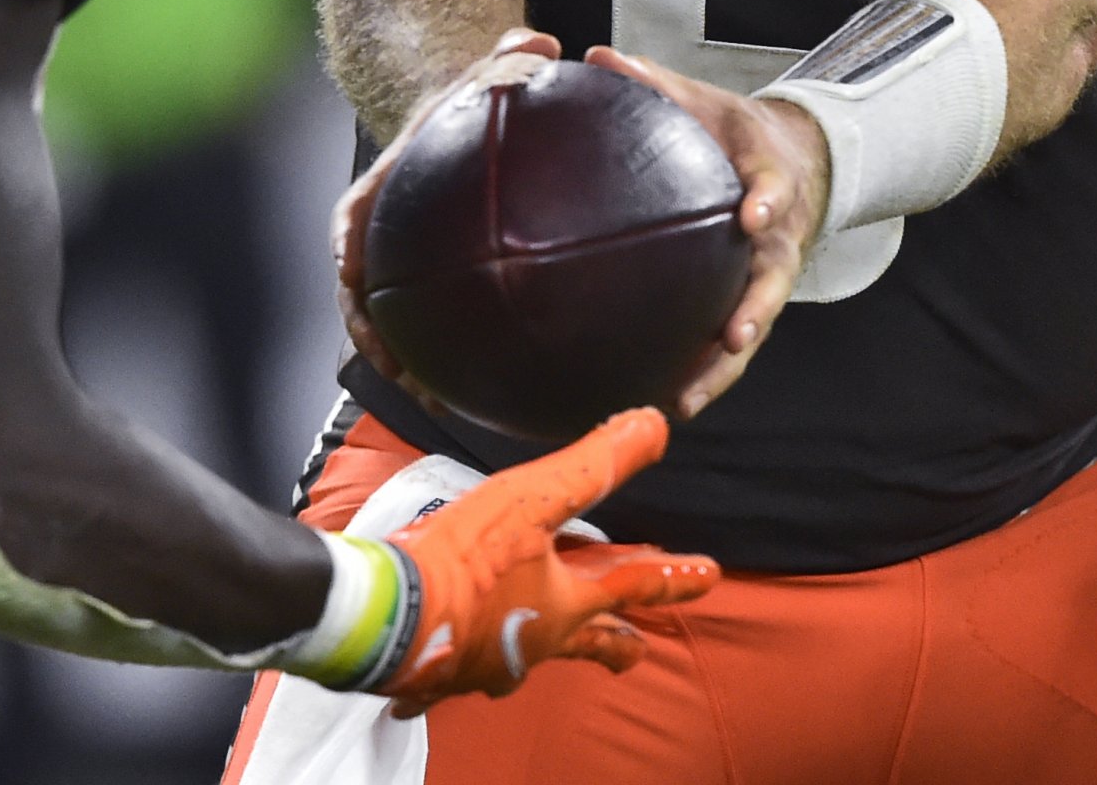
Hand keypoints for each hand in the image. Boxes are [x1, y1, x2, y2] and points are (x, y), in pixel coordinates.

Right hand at [332, 29, 561, 393]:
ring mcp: (409, 262)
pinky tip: (490, 391)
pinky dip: (452, 361)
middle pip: (363, 288)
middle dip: (372, 331)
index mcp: (388, 182)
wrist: (469, 120)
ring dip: (409, 362)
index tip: (349, 275)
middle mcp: (388, 231)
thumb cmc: (477, 99)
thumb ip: (511, 55)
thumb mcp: (492, 69)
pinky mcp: (441, 285)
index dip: (347, 249)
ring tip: (438, 402)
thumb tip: (539, 41)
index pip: (353, 216)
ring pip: (396, 319)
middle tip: (395, 364)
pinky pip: (439, 328)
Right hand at [375, 407, 717, 712]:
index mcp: (565, 605)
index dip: (673, 575)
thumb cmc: (464, 558)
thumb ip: (593, 465)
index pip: (633, 585)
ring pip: (532, 656)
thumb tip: (654, 426)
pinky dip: (473, 661)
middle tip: (639, 646)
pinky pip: (469, 669)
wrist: (386, 615)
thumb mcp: (533, 498)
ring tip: (545, 637)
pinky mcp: (446, 670)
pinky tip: (458, 661)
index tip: (709, 574)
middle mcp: (537, 642)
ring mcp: (492, 662)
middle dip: (618, 642)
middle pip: (591, 642)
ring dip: (548, 644)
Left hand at [585, 47, 826, 418]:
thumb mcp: (706, 101)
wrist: (789, 162)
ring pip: (751, 330)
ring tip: (687, 400)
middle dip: (754, 313)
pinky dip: (701, 376)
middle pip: (772, 284)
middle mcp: (775, 240)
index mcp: (770, 182)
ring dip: (723, 369)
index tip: (756, 215)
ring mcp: (764, 277)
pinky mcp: (746, 304)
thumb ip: (657, 83)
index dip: (770, 202)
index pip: (777, 189)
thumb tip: (599, 57)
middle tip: (734, 339)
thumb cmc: (735, 133)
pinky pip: (725, 348)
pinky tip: (660, 403)